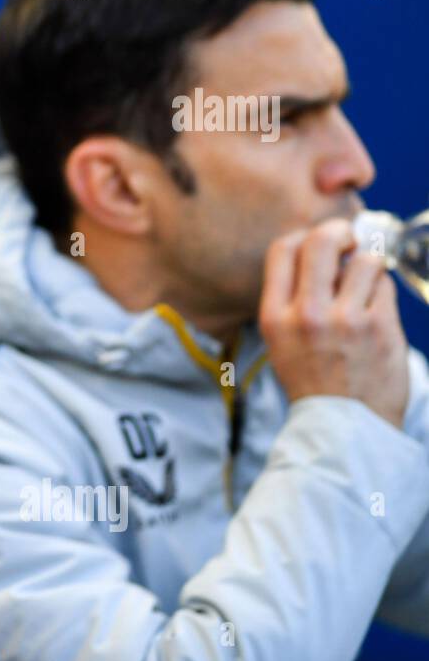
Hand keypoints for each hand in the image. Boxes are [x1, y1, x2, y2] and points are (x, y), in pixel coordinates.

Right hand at [259, 217, 408, 428]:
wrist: (344, 427)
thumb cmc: (314, 381)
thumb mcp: (282, 342)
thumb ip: (293, 299)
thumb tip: (324, 252)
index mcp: (274, 317)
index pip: (282, 250)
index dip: (303, 235)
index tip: (318, 242)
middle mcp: (306, 315)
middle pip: (322, 241)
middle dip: (341, 233)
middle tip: (349, 243)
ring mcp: (345, 321)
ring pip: (365, 261)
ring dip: (369, 266)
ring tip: (366, 285)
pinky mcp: (380, 329)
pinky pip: (386, 287)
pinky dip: (383, 292)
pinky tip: (375, 311)